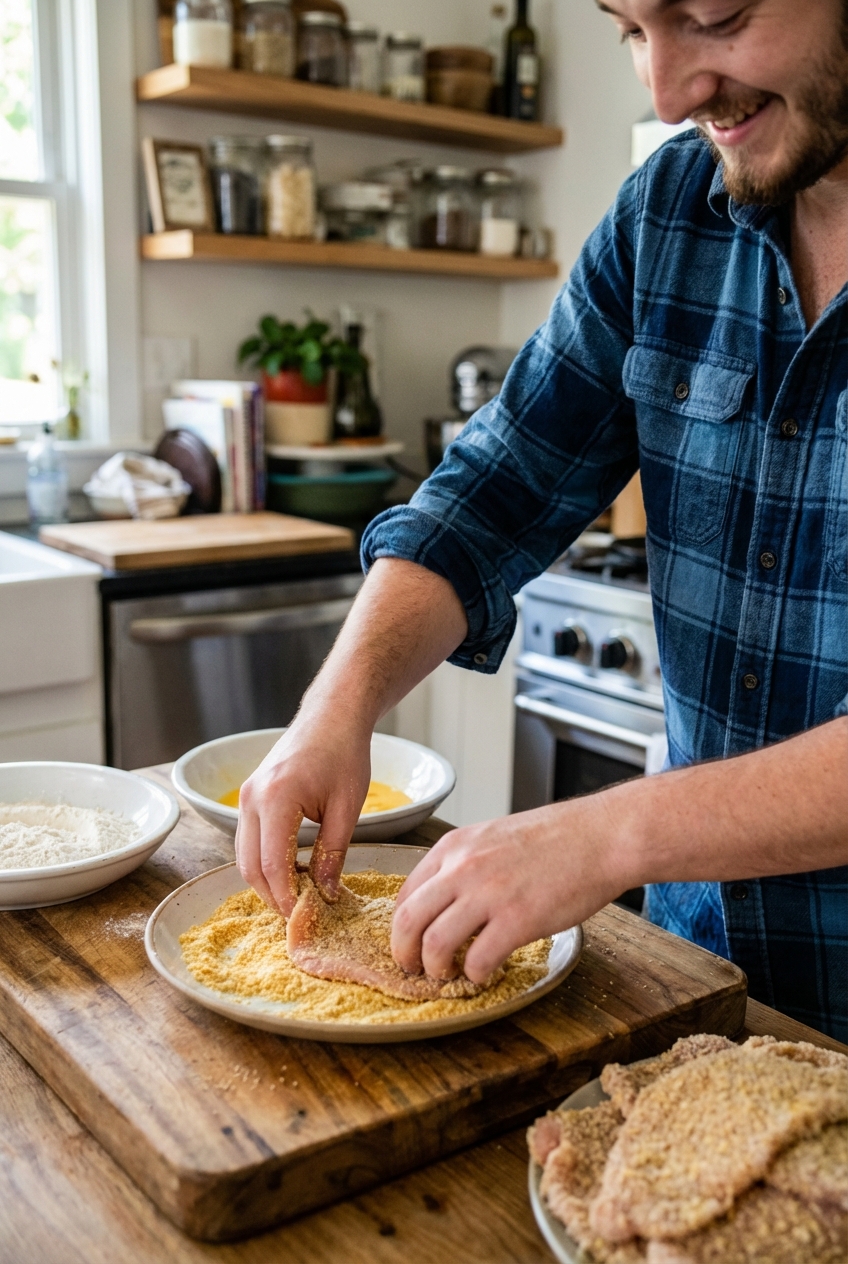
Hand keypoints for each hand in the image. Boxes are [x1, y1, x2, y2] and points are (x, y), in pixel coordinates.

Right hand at [235, 717, 370, 916]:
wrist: (331, 716)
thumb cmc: (344, 754)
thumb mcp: (346, 808)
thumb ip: (333, 853)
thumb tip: (324, 893)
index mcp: (277, 798)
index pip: (272, 863)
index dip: (285, 896)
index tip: (302, 916)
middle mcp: (252, 797)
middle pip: (249, 864)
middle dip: (271, 894)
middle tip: (299, 913)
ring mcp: (246, 795)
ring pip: (244, 854)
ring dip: (266, 879)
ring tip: (296, 895)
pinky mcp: (249, 795)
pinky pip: (248, 838)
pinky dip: (263, 859)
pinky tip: (290, 869)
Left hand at [391, 795, 630, 983]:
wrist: (599, 837)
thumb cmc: (554, 839)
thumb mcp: (493, 838)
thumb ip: (463, 865)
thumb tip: (443, 901)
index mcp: (454, 848)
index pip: (405, 894)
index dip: (401, 927)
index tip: (409, 944)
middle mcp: (463, 868)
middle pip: (408, 921)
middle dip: (403, 954)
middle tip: (414, 970)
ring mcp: (489, 894)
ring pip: (434, 944)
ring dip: (434, 968)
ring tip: (447, 975)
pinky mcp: (518, 920)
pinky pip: (478, 960)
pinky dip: (474, 975)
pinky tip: (484, 973)